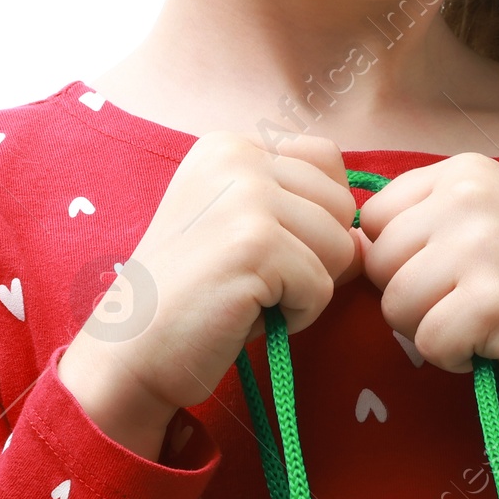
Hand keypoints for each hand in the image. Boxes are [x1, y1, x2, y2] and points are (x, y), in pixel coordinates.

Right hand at [58, 132, 362, 449]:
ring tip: (248, 296)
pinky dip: (296, 316)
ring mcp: (245, 197)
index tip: (259, 248)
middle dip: (313, 255)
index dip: (313, 217)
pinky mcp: (256, 245)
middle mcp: (237, 156)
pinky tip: (245, 316)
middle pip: (341, 205)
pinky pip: (324, 287)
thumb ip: (306, 216)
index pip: (327, 162)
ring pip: (340, 247)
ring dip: (305, 288)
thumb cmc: (195, 298)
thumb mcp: (248, 235)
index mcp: (230, 145)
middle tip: (251, 279)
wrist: (130, 354)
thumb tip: (368, 240)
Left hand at [358, 152, 498, 380]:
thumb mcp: (473, 219)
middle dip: (409, 295)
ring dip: (428, 328)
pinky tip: (487, 340)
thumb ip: (412, 221)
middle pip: (378, 262)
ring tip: (475, 318)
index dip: (399, 255)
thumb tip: (347, 244)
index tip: (446, 265)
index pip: (374, 217)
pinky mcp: (491, 300)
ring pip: (394, 306)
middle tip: (463, 298)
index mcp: (462, 171)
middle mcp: (470, 197)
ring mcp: (482, 246)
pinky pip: (427, 343)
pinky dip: (452, 356)